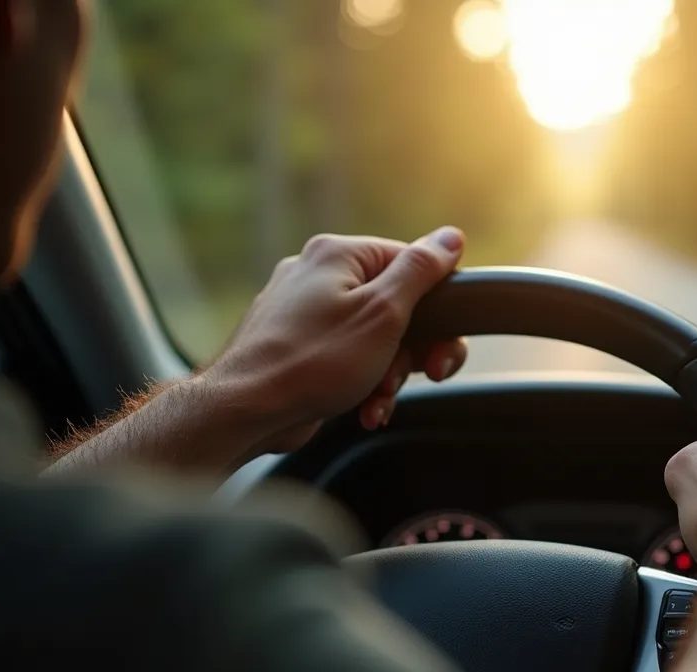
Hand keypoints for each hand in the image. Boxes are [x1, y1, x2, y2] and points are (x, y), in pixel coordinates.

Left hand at [202, 227, 469, 456]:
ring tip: (379, 399)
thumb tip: (451, 237)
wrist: (245, 411)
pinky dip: (361, 382)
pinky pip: (346, 357)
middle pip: (395, 304)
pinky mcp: (295, 345)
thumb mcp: (383, 313)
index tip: (443, 343)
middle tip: (425, 374)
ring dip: (388, 373)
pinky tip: (364, 409)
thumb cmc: (313, 361)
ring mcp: (302, 311)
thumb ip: (420, 270)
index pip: (411, 262)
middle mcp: (317, 274)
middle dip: (413, 349)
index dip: (437, 306)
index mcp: (338, 254)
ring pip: (373, 337)